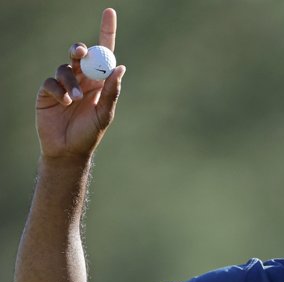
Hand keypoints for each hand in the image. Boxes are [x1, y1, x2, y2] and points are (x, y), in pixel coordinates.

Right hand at [36, 8, 125, 159]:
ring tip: (75, 100)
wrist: (67, 150)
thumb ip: (112, 92)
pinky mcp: (48, 92)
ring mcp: (64, 84)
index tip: (109, 12)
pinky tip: (64, 103)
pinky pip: (51, 82)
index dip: (106, 31)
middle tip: (79, 52)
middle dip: (79, 49)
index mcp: (100, 81)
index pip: (104, 52)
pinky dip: (58, 90)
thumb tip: (120, 67)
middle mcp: (83, 79)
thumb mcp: (105, 113)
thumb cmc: (90, 133)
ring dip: (71, 82)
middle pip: (80, 54)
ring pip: (65, 68)